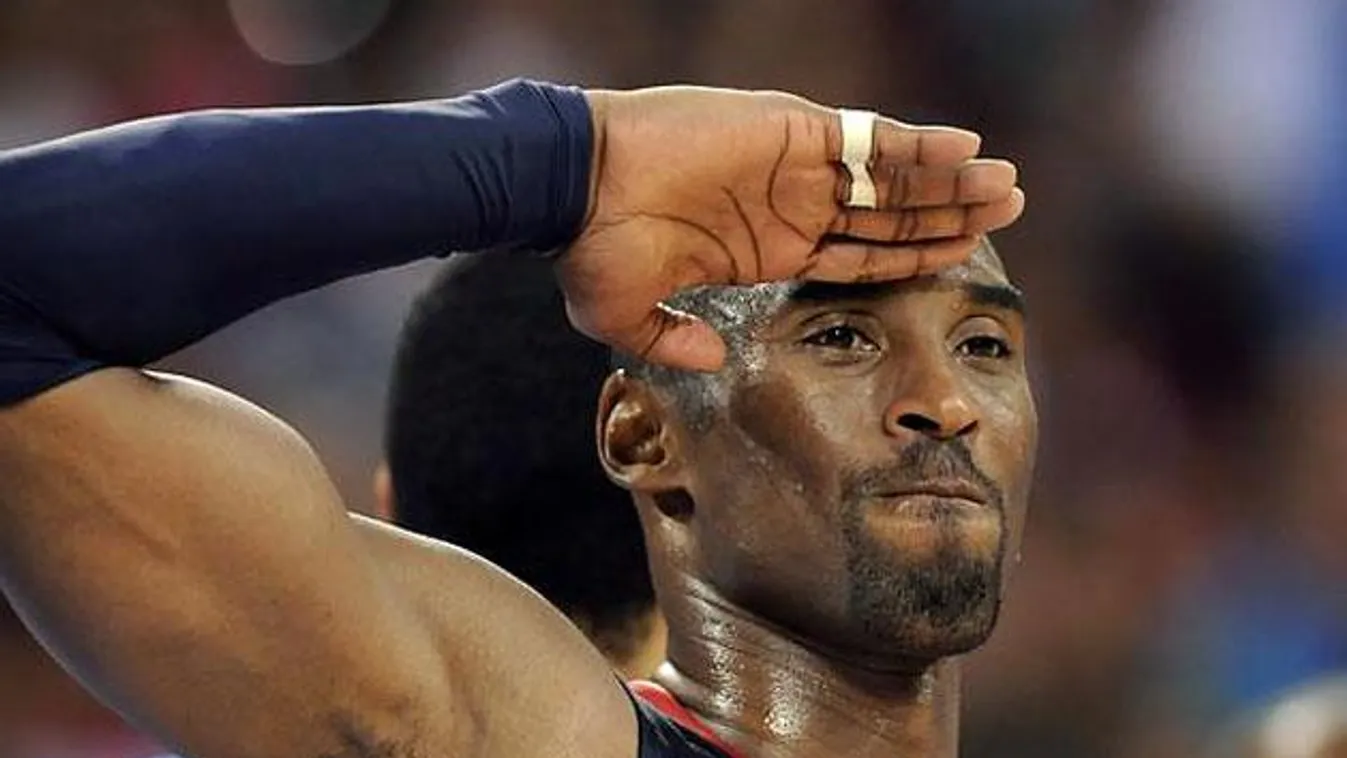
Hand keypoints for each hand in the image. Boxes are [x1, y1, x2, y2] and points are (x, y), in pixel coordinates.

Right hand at [554, 86, 1023, 371]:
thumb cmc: (592, 249)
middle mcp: (792, 206)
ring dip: (950, 180)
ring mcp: (794, 166)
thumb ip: (673, 340)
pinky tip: (965, 150)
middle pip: (891, 213)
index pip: (861, 256)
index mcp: (769, 250)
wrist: (571, 185)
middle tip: (1010, 210)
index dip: (914, 258)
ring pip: (891, 176)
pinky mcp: (788, 131)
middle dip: (950, 213)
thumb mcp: (629, 315)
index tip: (963, 258)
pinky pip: (868, 139)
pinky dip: (918, 145)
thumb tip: (709, 358)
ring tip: (1005, 184)